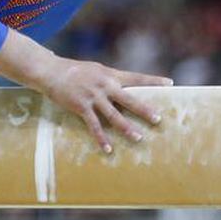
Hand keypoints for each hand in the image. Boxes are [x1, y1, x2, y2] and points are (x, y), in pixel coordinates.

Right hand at [34, 57, 172, 153]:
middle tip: (158, 119)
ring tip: (138, 138)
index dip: (153, 81)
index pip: (136, 77)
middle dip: (144, 109)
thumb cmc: (73, 71)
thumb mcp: (95, 70)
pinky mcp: (81, 106)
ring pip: (114, 115)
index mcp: (110, 74)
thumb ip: (109, 79)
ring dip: (126, 128)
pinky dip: (101, 138)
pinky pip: (94, 125)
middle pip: (129, 99)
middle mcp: (104, 85)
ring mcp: (93, 96)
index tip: (170, 84)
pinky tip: (108, 149)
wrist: (50, 71)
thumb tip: (123, 90)